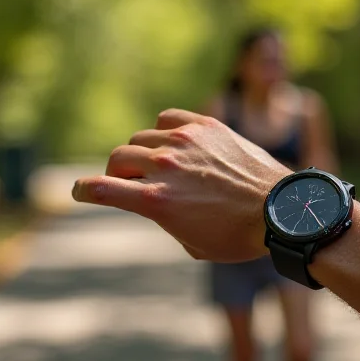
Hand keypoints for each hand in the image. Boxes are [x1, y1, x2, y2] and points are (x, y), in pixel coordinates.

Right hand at [72, 109, 290, 261]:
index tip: (79, 191)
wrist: (281, 210)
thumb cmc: (237, 237)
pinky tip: (171, 140)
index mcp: (156, 201)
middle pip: (118, 158)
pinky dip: (162, 129)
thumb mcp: (190, 243)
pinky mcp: (206, 125)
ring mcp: (185, 141)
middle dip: (116, 173)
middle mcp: (165, 166)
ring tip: (156, 164)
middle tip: (127, 181)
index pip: (100, 188)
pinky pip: (167, 117)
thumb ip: (163, 218)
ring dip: (141, 152)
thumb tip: (153, 200)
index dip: (82, 190)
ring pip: (141, 136)